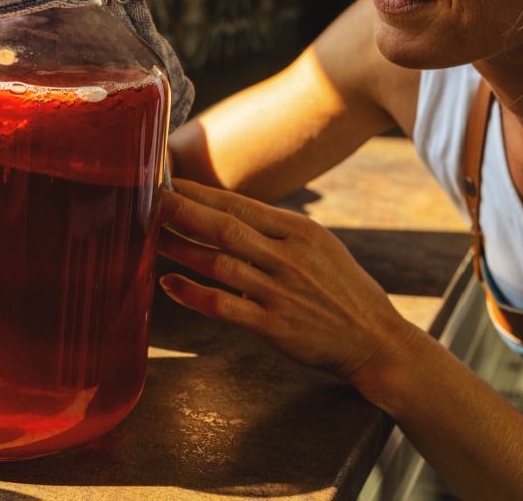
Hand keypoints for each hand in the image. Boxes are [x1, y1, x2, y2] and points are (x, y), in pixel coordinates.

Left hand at [158, 179, 416, 391]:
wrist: (374, 339)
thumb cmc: (344, 290)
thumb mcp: (319, 246)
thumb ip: (278, 230)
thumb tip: (231, 213)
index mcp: (299, 231)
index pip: (239, 205)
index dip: (199, 193)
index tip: (169, 182)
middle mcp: (287, 257)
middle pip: (223, 227)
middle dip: (181, 211)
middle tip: (148, 198)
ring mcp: (279, 291)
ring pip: (218, 263)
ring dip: (179, 248)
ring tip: (148, 235)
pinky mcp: (272, 325)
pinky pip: (223, 306)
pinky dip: (192, 294)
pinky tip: (168, 284)